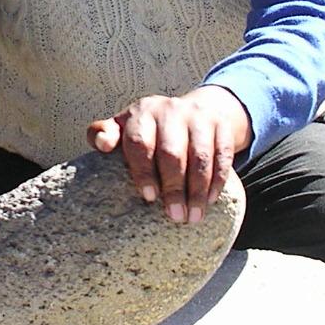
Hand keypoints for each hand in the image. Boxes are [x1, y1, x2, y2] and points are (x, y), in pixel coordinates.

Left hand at [86, 85, 251, 225]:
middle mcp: (170, 111)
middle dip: (174, 188)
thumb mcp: (124, 126)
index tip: (149, 197)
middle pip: (172, 152)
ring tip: (193, 216)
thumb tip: (102, 143)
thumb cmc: (151, 128)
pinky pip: (222, 155)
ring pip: (200, 156)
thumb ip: (104, 133)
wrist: (195, 108)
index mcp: (142, 113)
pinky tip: (210, 200)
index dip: (144, 172)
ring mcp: (198, 116)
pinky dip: (217, 180)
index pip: (140, 142)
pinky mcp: (220, 125)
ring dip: (197, 189)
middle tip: (175, 216)